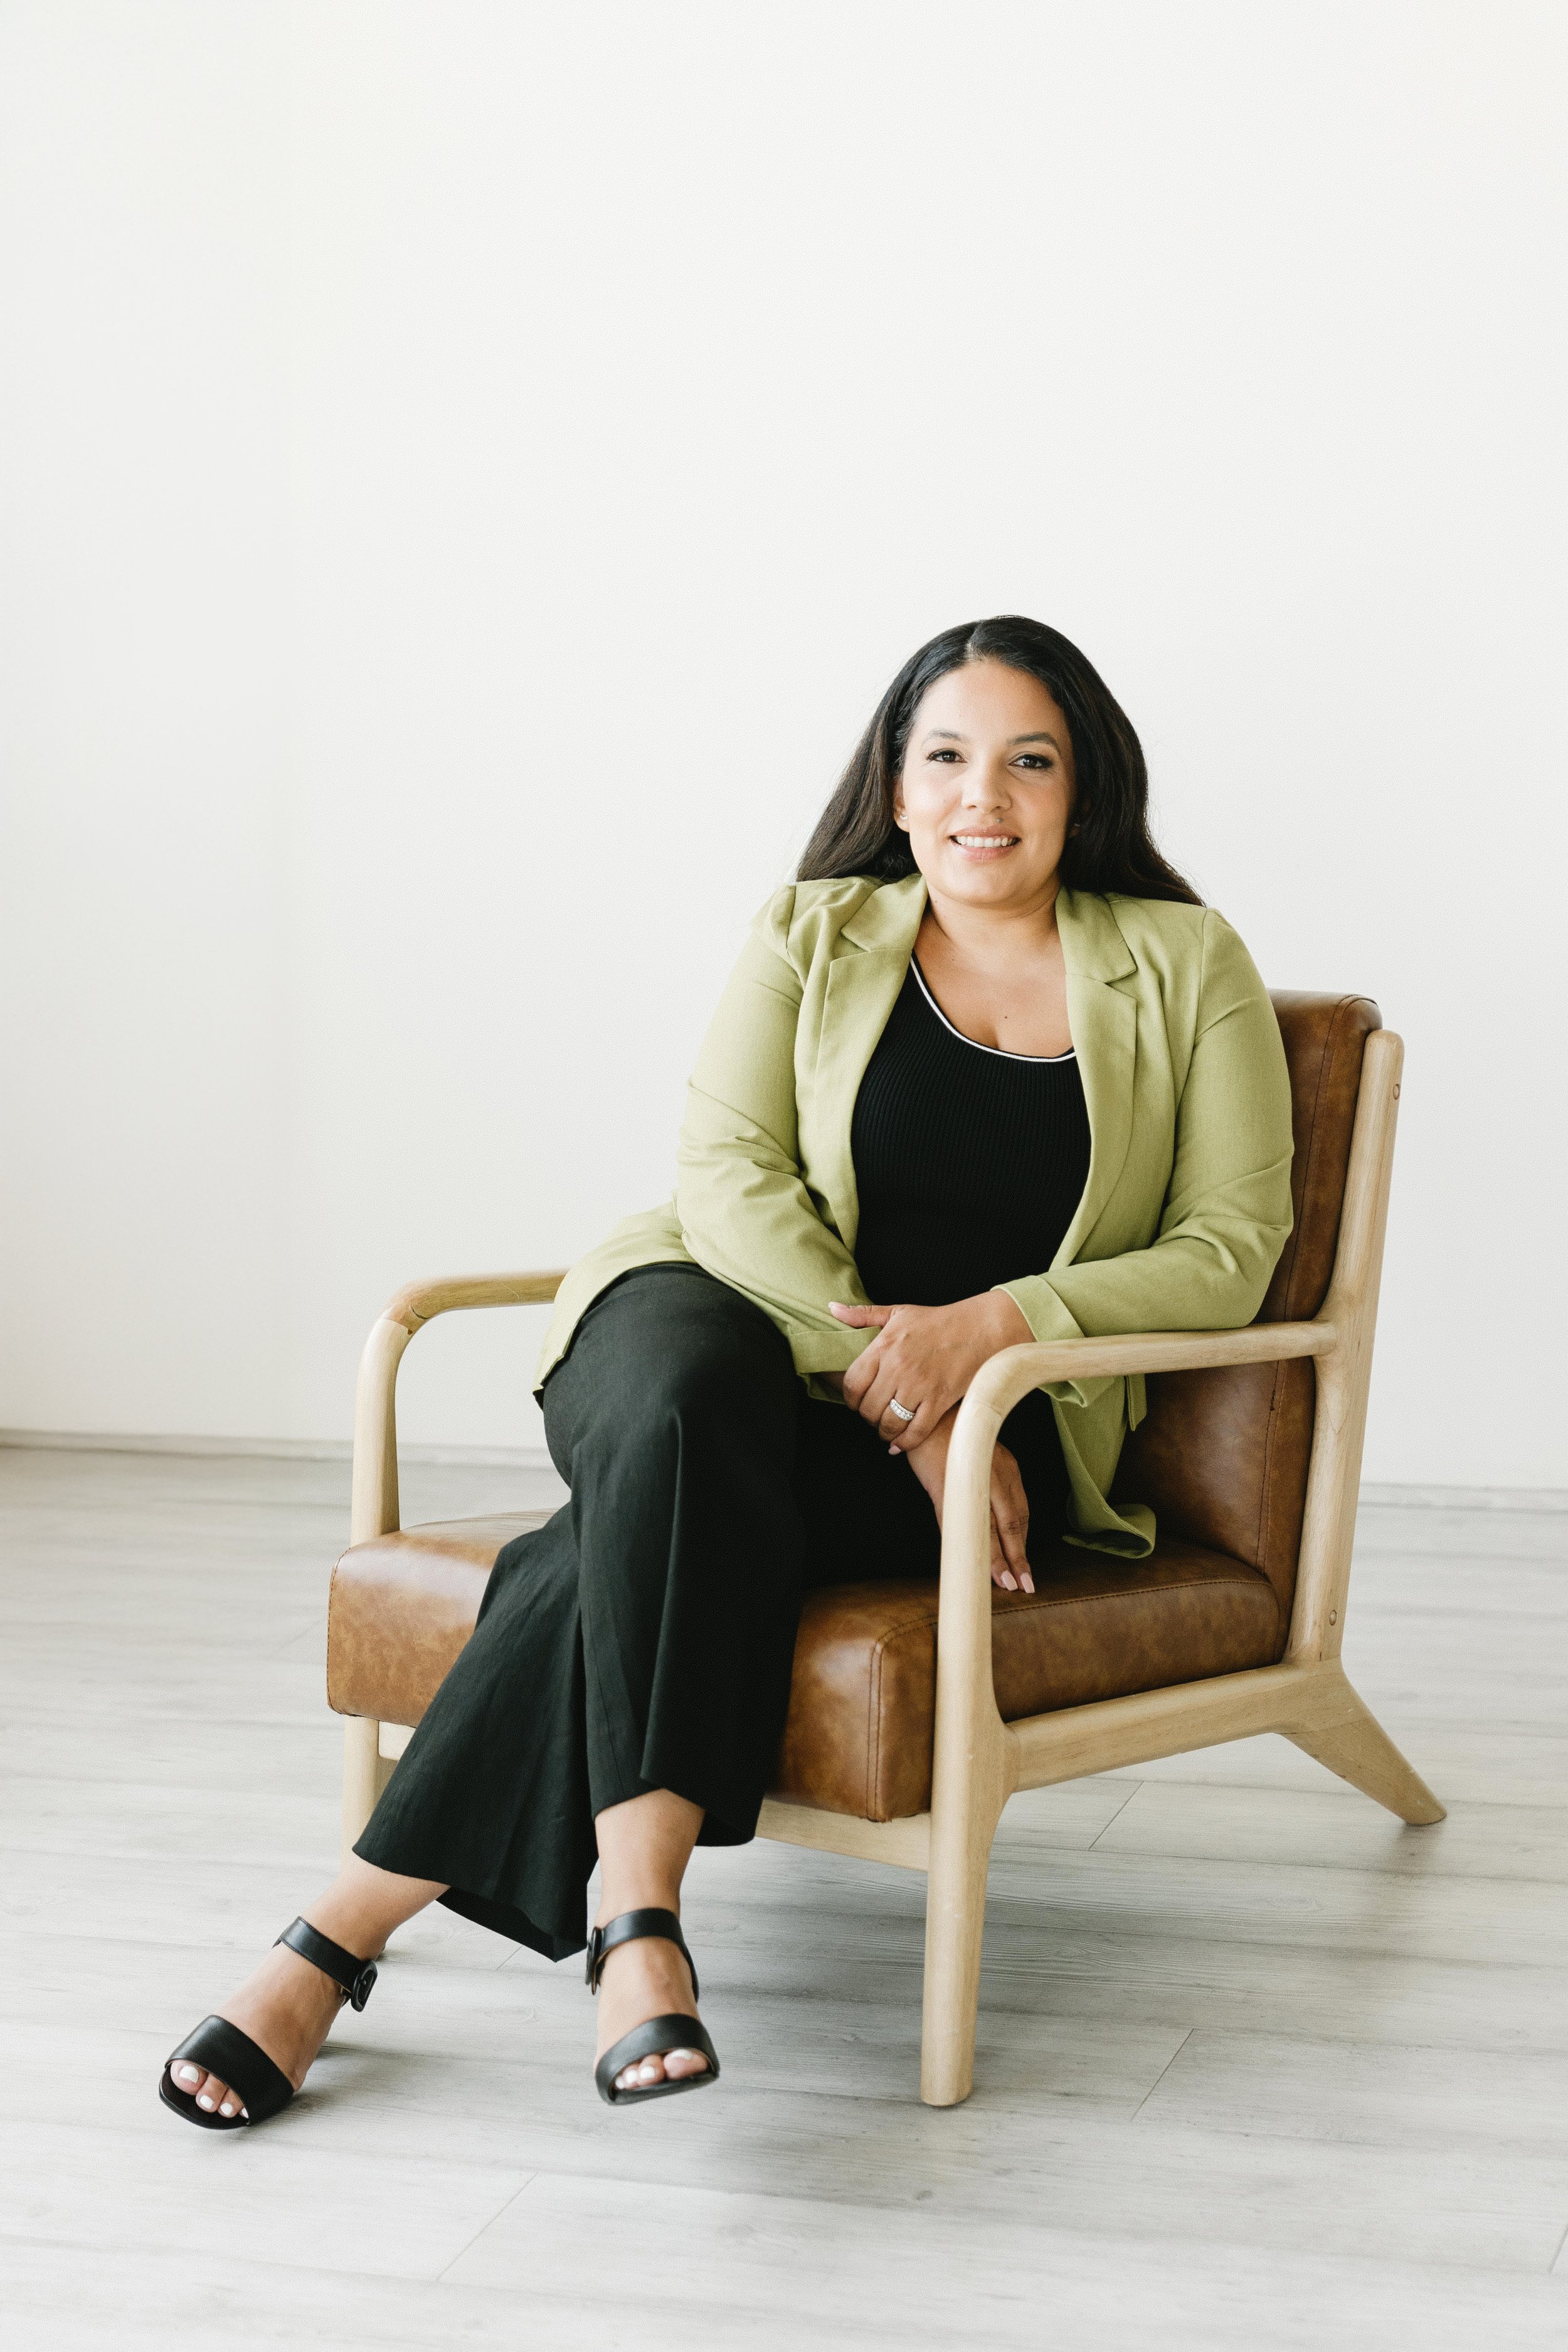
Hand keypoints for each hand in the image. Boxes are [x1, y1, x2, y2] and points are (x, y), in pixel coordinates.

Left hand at [829, 1290, 1033, 1451]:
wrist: (981, 1329)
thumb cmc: (938, 1320)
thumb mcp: (898, 1312)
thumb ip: (863, 1314)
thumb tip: (832, 1309)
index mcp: (884, 1346)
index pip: (852, 1383)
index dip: (850, 1399)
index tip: (856, 1402)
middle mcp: (898, 1367)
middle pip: (868, 1407)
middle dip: (867, 1417)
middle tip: (874, 1416)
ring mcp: (919, 1386)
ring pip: (889, 1422)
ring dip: (884, 1432)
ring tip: (886, 1430)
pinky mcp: (939, 1400)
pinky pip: (915, 1431)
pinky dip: (904, 1443)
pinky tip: (899, 1445)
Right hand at [902, 1410, 1033, 1592]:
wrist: (923, 1414)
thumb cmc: (948, 1436)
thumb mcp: (977, 1457)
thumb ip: (986, 1482)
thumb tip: (989, 1516)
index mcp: (1005, 1468)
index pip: (1020, 1512)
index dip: (1022, 1543)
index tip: (1024, 1566)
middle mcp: (995, 1474)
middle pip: (1012, 1524)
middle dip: (1018, 1557)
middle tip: (1024, 1585)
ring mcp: (973, 1480)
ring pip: (991, 1527)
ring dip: (999, 1559)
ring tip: (1005, 1583)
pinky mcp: (947, 1485)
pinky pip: (961, 1522)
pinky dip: (969, 1546)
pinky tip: (972, 1564)